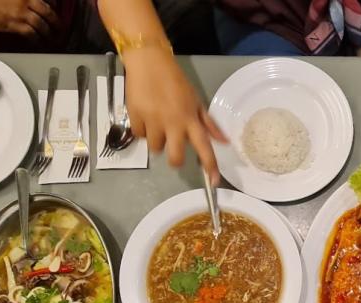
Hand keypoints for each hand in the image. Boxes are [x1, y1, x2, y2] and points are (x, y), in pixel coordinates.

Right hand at [0, 0, 59, 37]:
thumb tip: (33, 3)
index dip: (53, 5)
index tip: (55, 10)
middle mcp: (25, 0)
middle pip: (48, 12)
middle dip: (57, 22)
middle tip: (60, 28)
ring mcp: (20, 12)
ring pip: (41, 24)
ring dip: (49, 32)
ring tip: (52, 38)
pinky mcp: (14, 24)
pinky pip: (31, 33)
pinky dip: (36, 38)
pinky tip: (38, 41)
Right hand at [121, 46, 226, 182]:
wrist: (149, 62)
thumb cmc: (175, 81)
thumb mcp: (196, 100)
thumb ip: (208, 124)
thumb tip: (224, 142)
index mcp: (190, 119)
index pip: (204, 147)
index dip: (210, 166)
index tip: (214, 181)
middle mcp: (173, 123)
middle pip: (175, 158)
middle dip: (175, 160)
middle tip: (172, 148)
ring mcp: (154, 121)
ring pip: (155, 148)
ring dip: (157, 140)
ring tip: (157, 123)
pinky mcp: (136, 117)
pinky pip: (140, 135)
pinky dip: (143, 130)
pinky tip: (145, 116)